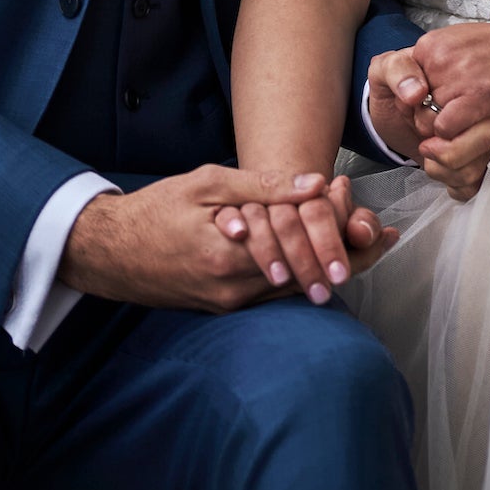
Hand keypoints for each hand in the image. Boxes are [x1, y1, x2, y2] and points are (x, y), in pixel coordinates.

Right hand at [61, 166, 392, 312]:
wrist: (109, 252)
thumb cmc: (156, 210)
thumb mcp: (207, 183)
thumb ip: (262, 186)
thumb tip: (314, 183)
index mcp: (232, 255)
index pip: (305, 252)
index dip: (343, 240)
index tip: (377, 227)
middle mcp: (234, 289)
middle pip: (308, 277)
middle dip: (346, 256)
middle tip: (380, 238)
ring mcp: (228, 303)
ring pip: (293, 289)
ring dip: (326, 266)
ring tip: (362, 245)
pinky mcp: (222, 307)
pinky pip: (271, 293)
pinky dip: (299, 274)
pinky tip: (318, 257)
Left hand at [366, 50, 489, 202]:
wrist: (394, 115)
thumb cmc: (394, 88)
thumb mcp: (386, 69)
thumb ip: (397, 71)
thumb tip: (417, 93)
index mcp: (466, 77)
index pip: (470, 103)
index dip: (436, 120)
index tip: (415, 113)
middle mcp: (486, 105)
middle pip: (488, 136)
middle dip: (447, 150)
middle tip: (425, 143)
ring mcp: (488, 131)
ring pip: (484, 162)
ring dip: (448, 170)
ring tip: (429, 156)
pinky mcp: (482, 159)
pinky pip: (479, 181)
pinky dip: (456, 185)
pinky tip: (442, 170)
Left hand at [383, 14, 489, 144]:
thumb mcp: (460, 47)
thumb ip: (433, 66)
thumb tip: (412, 95)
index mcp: (431, 44)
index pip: (404, 88)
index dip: (420, 105)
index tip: (440, 106)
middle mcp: (439, 56)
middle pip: (414, 108)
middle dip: (432, 120)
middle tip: (459, 118)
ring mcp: (458, 74)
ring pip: (428, 122)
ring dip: (447, 131)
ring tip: (471, 121)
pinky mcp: (479, 94)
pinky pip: (446, 128)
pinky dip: (457, 134)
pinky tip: (478, 122)